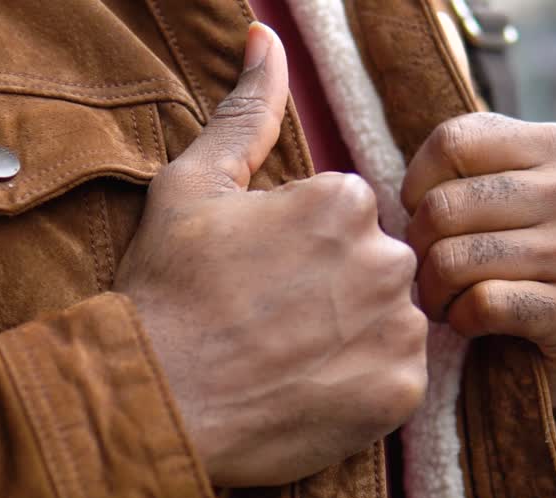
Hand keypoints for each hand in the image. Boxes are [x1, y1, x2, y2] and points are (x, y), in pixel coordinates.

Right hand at [113, 23, 427, 486]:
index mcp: (342, 200)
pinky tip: (307, 390)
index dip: (294, 249)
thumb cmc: (166, 292)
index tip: (254, 279)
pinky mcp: (400, 393)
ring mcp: (398, 330)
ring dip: (350, 337)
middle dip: (332, 290)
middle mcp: (386, 258)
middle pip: (373, 266)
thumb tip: (266, 38)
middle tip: (268, 323)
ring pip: (389, 321)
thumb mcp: (191, 186)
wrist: (154, 402)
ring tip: (286, 359)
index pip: (342, 217)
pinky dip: (360, 387)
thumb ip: (246, 112)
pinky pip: (396, 380)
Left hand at [401, 113, 555, 408]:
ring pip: (453, 260)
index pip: (452, 143)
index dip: (416, 186)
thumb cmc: (518, 252)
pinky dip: (460, 319)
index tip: (424, 214)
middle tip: (430, 267)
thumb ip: (462, 166)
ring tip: (445, 296)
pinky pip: (481, 304)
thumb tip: (376, 181)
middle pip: (443, 206)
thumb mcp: (503, 191)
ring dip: (433, 290)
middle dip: (418, 246)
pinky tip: (472, 319)